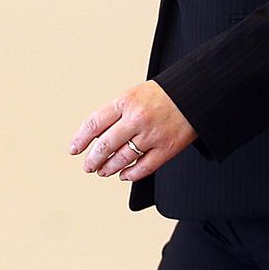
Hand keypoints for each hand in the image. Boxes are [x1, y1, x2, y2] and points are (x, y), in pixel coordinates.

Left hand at [69, 80, 196, 181]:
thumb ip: (115, 113)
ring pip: (122, 158)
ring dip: (109, 168)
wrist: (193, 94)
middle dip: (93, 159)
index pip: (94, 124)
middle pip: (105, 145)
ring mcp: (151, 135)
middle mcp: (136, 119)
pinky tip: (124, 175)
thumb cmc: (161, 95)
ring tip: (102, 171)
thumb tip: (96, 136)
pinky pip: (144, 167)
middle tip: (88, 166)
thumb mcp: (133, 94)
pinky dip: (131, 174)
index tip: (74, 150)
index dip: (81, 140)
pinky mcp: (167, 149)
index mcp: (125, 102)